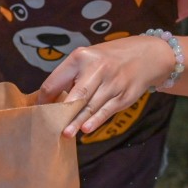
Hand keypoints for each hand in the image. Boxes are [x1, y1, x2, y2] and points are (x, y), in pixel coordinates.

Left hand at [39, 35, 172, 137]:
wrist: (148, 55)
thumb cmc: (109, 59)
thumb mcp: (87, 58)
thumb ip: (70, 76)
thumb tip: (50, 101)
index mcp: (81, 57)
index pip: (56, 81)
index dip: (45, 98)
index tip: (40, 110)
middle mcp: (98, 68)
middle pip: (76, 95)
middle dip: (62, 113)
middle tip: (50, 126)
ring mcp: (113, 82)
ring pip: (91, 106)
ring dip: (77, 121)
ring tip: (66, 133)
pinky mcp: (124, 95)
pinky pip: (107, 110)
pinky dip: (96, 121)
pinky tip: (86, 129)